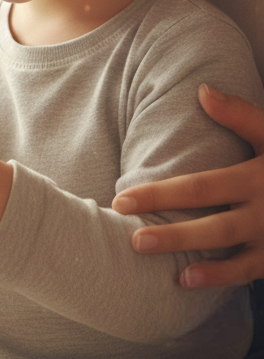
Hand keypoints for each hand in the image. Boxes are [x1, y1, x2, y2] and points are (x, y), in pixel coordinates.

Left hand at [112, 83, 263, 287]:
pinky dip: (219, 278)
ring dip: (190, 259)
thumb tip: (202, 91)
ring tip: (152, 259)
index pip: (199, 188)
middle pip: (209, 226)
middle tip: (131, 239)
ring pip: (227, 253)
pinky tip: (187, 280)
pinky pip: (248, 273)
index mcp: (255, 178)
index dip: (160, 195)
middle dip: (169, 234)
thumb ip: (242, 116)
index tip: (122, 200)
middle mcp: (263, 212)